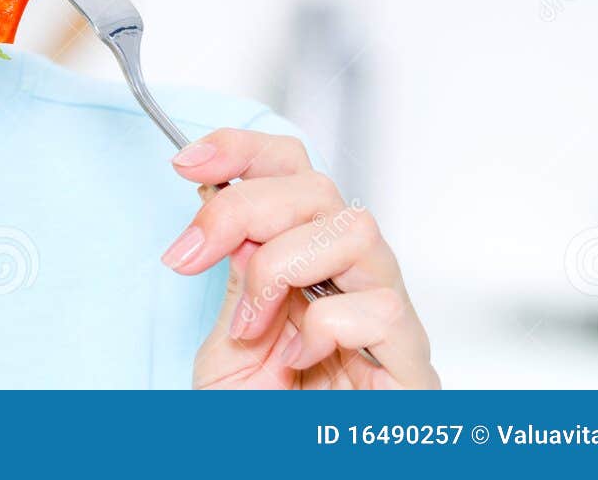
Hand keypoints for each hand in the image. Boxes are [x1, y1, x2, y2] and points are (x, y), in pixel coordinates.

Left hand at [162, 129, 438, 388]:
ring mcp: (387, 313)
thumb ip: (234, 264)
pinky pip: (381, 310)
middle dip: (243, 208)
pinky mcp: (411, 363)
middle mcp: (353, 275)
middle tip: (189, 256)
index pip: (293, 167)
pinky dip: (323, 326)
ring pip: (355, 228)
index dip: (243, 148)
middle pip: (318, 186)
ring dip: (282, 266)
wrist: (285, 466)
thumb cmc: (265, 415)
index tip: (186, 162)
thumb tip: (217, 194)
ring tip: (252, 323)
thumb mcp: (228, 331)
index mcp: (307, 256)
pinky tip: (298, 358)